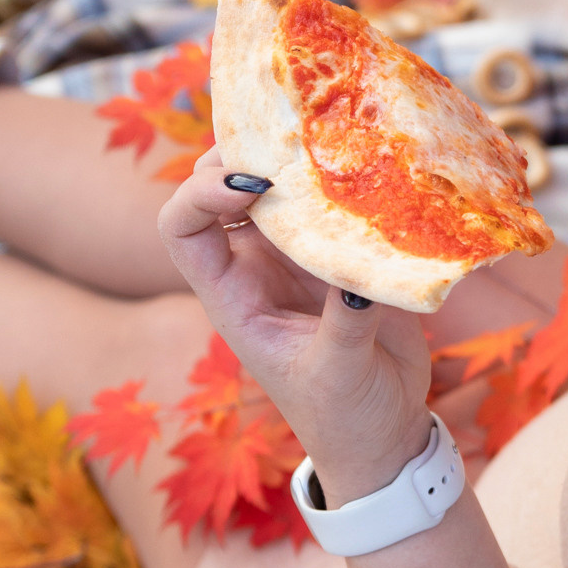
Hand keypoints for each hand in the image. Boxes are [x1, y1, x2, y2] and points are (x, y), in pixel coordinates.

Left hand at [159, 149, 433, 504]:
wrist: (385, 436)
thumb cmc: (344, 418)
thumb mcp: (337, 374)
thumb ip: (345, 323)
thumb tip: (357, 278)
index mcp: (232, 296)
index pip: (181, 228)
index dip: (199, 194)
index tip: (252, 184)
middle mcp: (255, 267)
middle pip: (221, 187)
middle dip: (244, 152)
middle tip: (288, 132)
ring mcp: (296, 257)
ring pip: (277, 187)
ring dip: (294, 157)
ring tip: (327, 131)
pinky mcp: (341, 255)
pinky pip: (331, 203)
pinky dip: (343, 178)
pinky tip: (370, 159)